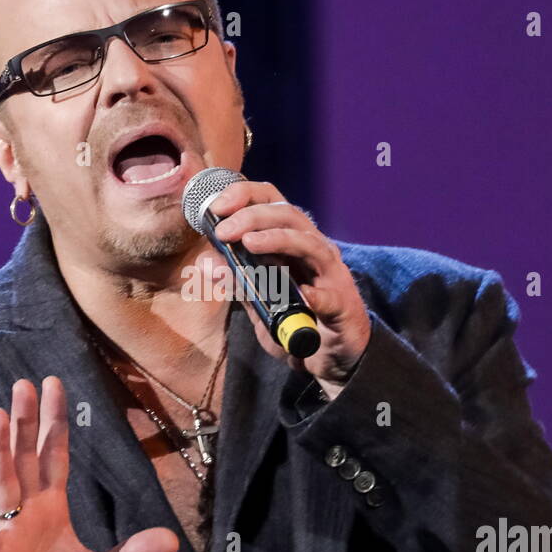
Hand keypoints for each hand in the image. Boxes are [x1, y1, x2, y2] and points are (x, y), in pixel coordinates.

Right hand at [0, 376, 178, 551]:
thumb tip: (172, 541)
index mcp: (52, 510)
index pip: (53, 457)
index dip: (55, 422)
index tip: (52, 385)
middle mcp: (28, 515)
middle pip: (26, 459)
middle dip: (26, 422)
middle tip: (24, 383)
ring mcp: (9, 536)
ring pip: (3, 485)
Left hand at [203, 165, 371, 396]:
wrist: (332, 356)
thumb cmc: (296, 321)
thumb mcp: (259, 302)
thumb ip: (237, 283)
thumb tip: (207, 265)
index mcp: (293, 242)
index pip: (271, 202)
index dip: (244, 195)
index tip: (215, 206)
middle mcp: (314, 250)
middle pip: (288, 215)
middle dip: (252, 216)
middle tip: (223, 230)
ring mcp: (332, 275)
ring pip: (310, 243)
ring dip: (278, 239)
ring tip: (249, 243)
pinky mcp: (343, 306)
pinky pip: (331, 297)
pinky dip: (317, 295)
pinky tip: (304, 295)